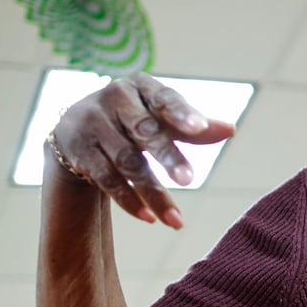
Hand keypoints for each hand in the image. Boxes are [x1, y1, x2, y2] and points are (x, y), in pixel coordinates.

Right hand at [50, 74, 234, 228]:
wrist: (76, 129)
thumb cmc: (132, 120)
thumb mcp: (160, 117)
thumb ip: (191, 127)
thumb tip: (230, 129)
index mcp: (140, 86)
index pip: (163, 98)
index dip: (181, 113)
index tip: (200, 128)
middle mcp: (113, 99)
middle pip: (144, 130)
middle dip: (168, 156)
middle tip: (190, 180)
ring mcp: (92, 124)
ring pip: (127, 161)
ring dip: (154, 193)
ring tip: (176, 220)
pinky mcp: (79, 150)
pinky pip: (107, 179)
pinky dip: (129, 200)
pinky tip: (150, 218)